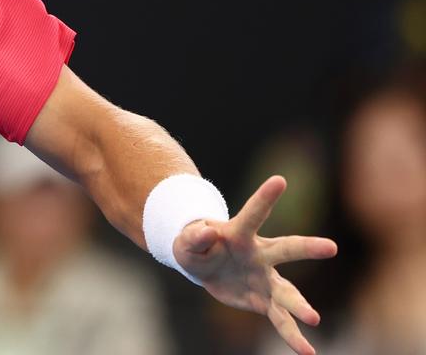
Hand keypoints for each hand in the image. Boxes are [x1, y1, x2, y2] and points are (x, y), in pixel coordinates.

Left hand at [175, 175, 337, 354]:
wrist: (206, 265)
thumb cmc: (196, 245)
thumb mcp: (186, 240)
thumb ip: (195, 236)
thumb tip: (208, 232)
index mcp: (240, 233)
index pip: (253, 213)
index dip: (264, 197)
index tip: (279, 180)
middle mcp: (261, 255)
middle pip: (286, 249)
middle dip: (307, 248)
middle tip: (331, 247)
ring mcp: (266, 279)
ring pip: (286, 292)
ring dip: (299, 306)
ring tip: (314, 319)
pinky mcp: (264, 301)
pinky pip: (280, 320)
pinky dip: (293, 337)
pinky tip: (307, 353)